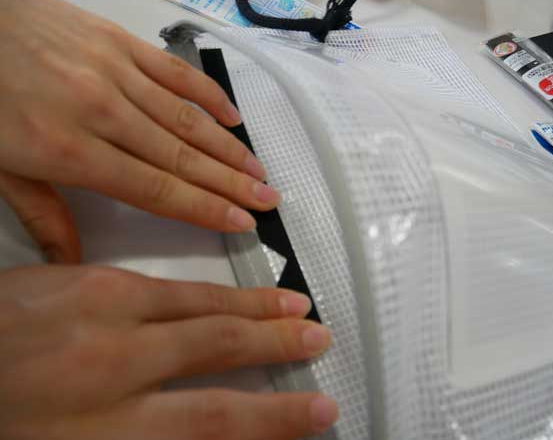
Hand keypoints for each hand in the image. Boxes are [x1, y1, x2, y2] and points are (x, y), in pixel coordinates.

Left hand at [0, 0, 279, 262]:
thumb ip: (41, 216)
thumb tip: (71, 264)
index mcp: (70, 152)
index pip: (155, 189)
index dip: (204, 209)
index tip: (241, 222)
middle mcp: (103, 114)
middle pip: (181, 157)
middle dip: (231, 184)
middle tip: (268, 201)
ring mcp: (115, 73)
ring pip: (186, 119)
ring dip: (228, 148)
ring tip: (260, 170)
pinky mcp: (119, 42)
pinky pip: (174, 71)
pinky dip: (208, 94)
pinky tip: (233, 116)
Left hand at [0, 265, 336, 438]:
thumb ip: (142, 433)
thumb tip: (196, 421)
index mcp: (105, 429)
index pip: (217, 421)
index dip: (276, 416)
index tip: (318, 408)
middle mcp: (112, 367)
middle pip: (219, 349)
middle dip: (276, 343)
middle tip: (317, 337)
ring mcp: (99, 313)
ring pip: (199, 306)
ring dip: (253, 307)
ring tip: (291, 305)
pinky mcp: (84, 279)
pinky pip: (163, 281)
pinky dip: (207, 285)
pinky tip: (224, 289)